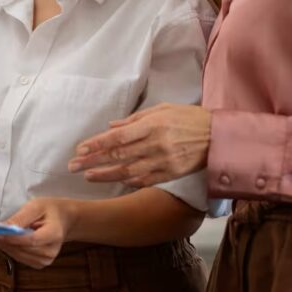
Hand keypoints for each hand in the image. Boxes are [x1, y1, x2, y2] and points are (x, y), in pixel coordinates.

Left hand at [0, 198, 73, 268]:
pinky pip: (18, 257)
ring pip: (16, 254)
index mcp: (53, 235)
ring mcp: (44, 261)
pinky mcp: (38, 264)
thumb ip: (21, 218)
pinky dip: (6, 249)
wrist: (65, 221)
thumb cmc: (50, 209)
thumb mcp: (37, 206)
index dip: (12, 239)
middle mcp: (49, 252)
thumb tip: (2, 228)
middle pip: (20, 249)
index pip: (31, 240)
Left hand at [69, 104, 210, 185]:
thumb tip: (111, 127)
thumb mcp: (162, 110)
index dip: (96, 145)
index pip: (117, 138)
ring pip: (127, 172)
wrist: (218, 136)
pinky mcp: (170, 174)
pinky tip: (114, 181)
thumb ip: (135, 119)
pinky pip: (144, 180)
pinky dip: (127, 182)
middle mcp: (155, 145)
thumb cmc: (189, 118)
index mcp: (152, 126)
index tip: (80, 150)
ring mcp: (163, 162)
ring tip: (88, 176)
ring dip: (105, 175)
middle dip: (93, 161)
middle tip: (73, 166)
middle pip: (117, 156)